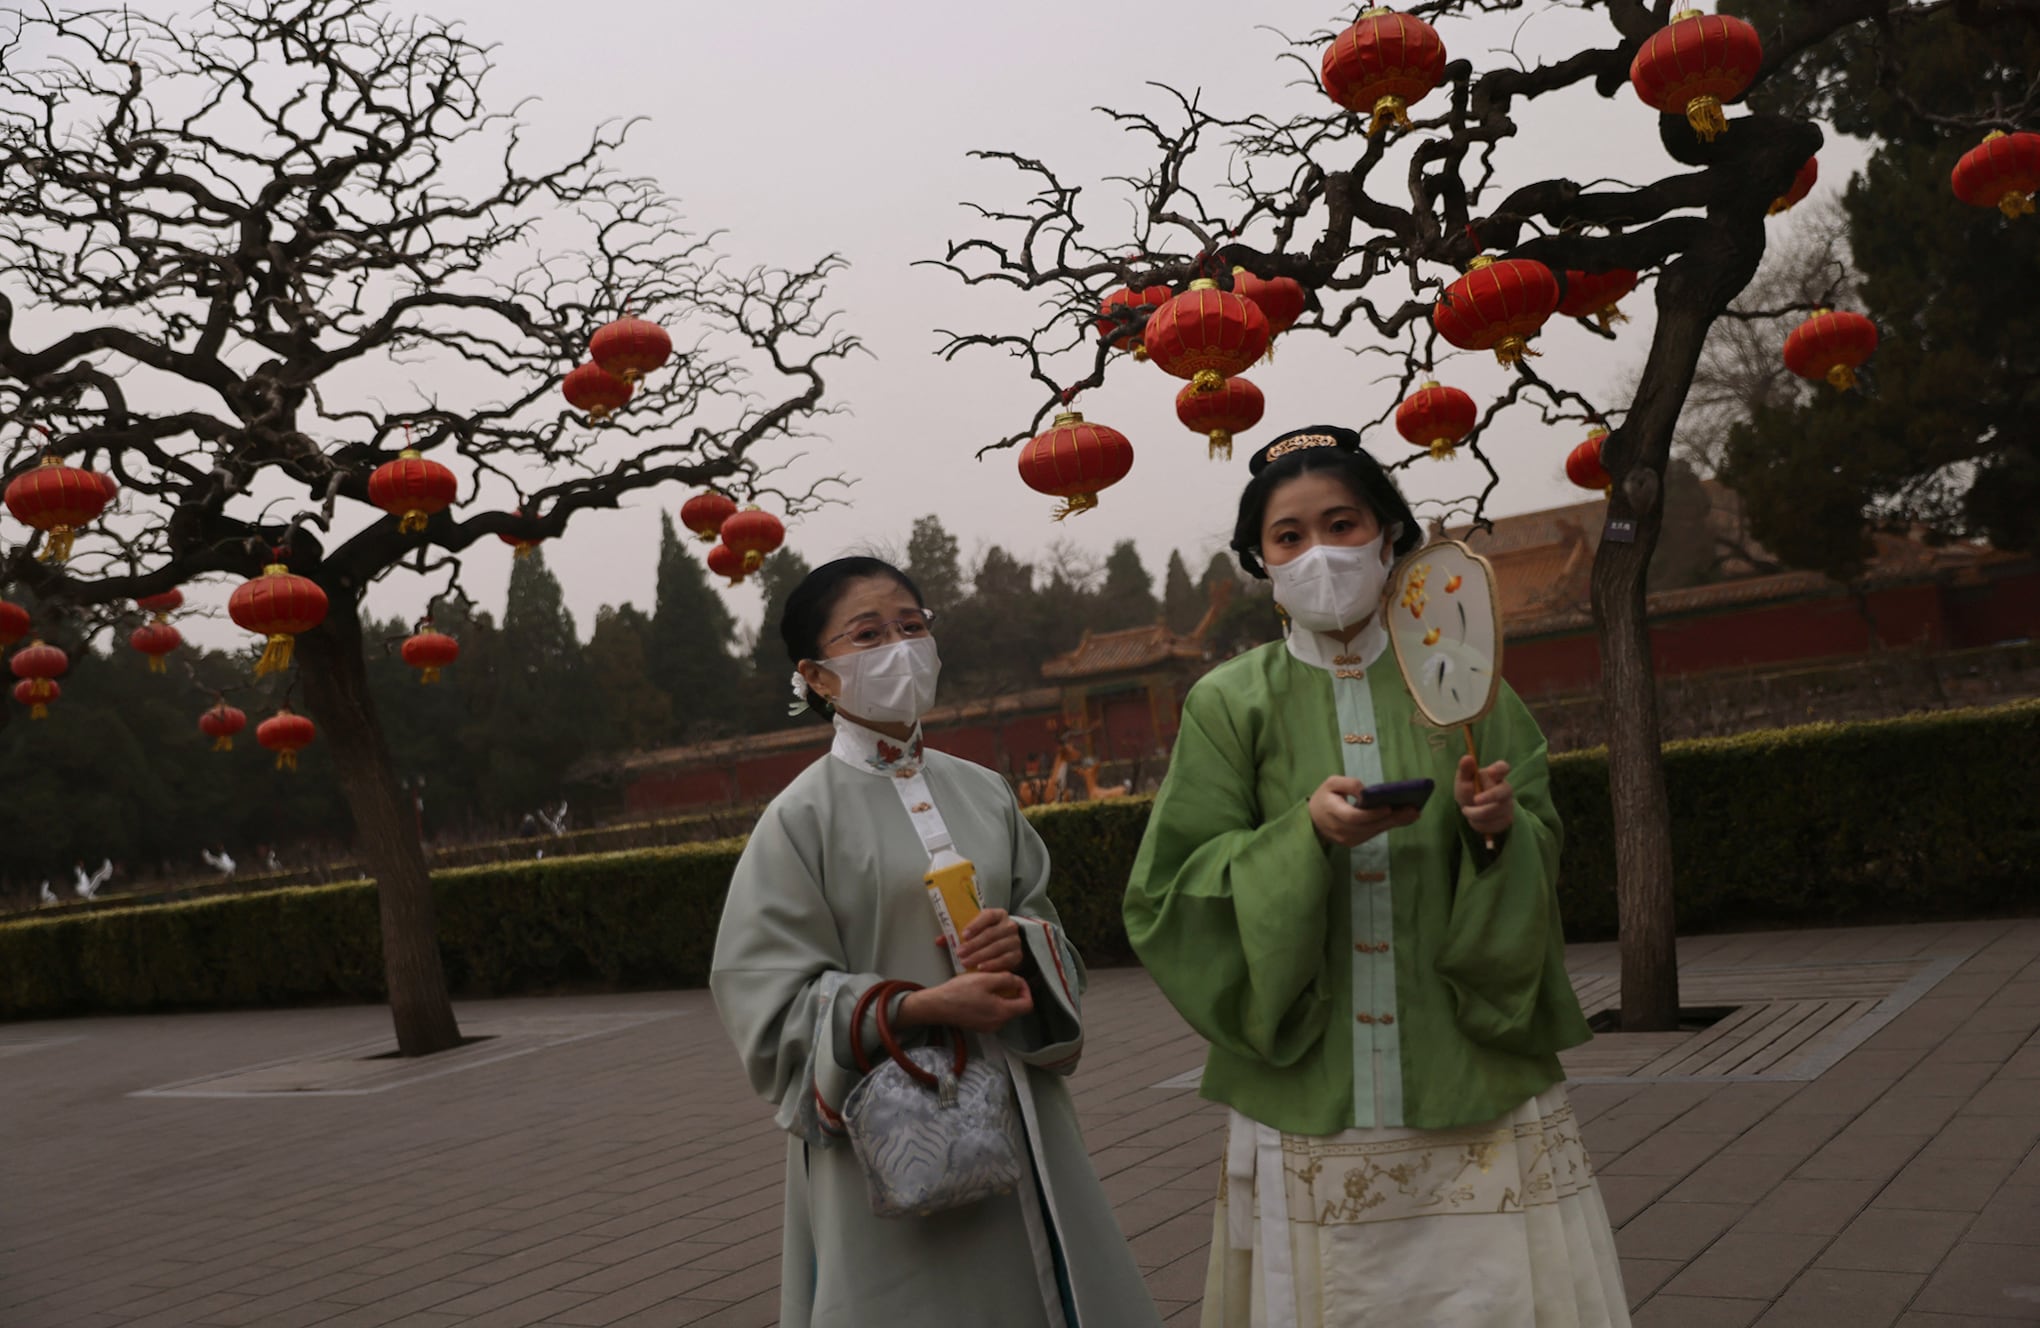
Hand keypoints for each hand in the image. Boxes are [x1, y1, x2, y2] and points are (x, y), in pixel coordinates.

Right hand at [898, 971, 1033, 1033]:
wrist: (937, 1006)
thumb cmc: (959, 992)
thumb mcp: (986, 979)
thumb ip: (1007, 979)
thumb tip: (1018, 982)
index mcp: (1002, 1013)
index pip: (1027, 1005)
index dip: (1026, 990)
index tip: (1016, 980)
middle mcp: (998, 1024)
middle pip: (1016, 1008)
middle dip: (1011, 992)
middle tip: (998, 978)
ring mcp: (987, 1027)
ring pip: (1004, 1010)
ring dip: (1000, 996)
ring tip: (986, 985)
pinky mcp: (978, 1026)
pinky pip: (992, 1014)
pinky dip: (991, 1003)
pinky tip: (978, 993)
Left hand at [947, 907, 1023, 972]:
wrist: (1007, 945)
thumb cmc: (986, 935)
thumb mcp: (975, 930)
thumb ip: (957, 934)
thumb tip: (938, 940)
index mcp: (998, 915)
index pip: (988, 916)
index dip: (975, 925)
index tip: (963, 935)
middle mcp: (1009, 925)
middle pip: (990, 934)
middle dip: (973, 945)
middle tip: (960, 953)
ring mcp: (1015, 941)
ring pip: (997, 948)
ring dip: (980, 956)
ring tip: (966, 962)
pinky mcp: (1017, 955)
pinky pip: (1005, 960)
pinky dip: (992, 965)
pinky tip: (981, 968)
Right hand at [1308, 775, 1420, 848]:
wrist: (1312, 822)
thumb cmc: (1324, 798)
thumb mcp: (1331, 783)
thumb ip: (1348, 784)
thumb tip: (1366, 792)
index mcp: (1334, 813)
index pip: (1354, 817)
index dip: (1372, 814)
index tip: (1388, 807)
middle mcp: (1341, 830)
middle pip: (1370, 826)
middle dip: (1392, 818)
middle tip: (1413, 810)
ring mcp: (1348, 839)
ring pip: (1374, 831)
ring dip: (1395, 823)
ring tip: (1413, 814)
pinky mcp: (1354, 843)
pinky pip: (1373, 833)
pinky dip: (1387, 825)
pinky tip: (1403, 818)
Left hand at [1455, 757, 1515, 837]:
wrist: (1472, 811)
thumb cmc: (1469, 791)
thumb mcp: (1463, 780)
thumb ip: (1465, 770)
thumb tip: (1467, 757)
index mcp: (1494, 775)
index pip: (1503, 767)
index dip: (1500, 769)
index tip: (1490, 771)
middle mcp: (1504, 788)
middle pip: (1505, 791)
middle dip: (1490, 796)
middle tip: (1475, 800)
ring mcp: (1508, 804)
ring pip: (1496, 811)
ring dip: (1477, 813)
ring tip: (1466, 810)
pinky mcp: (1507, 819)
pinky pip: (1494, 824)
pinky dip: (1480, 824)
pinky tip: (1475, 820)